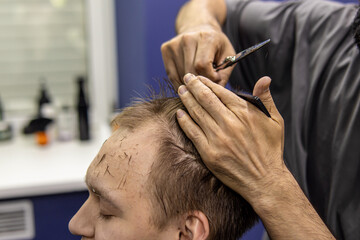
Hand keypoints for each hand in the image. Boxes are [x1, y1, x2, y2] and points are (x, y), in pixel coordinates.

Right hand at [161, 26, 234, 89]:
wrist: (198, 27)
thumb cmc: (216, 44)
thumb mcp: (228, 55)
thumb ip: (224, 74)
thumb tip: (216, 91)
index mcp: (206, 37)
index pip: (202, 66)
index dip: (210, 78)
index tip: (216, 78)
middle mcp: (187, 38)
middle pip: (190, 72)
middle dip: (200, 83)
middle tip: (207, 81)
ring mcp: (174, 44)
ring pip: (180, 76)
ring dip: (190, 84)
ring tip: (199, 78)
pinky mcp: (166, 49)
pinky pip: (172, 76)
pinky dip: (180, 83)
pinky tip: (189, 80)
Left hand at [176, 74, 284, 203]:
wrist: (264, 180)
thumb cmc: (270, 150)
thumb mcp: (275, 121)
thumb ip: (266, 99)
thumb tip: (265, 78)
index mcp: (244, 113)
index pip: (220, 92)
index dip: (207, 82)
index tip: (199, 78)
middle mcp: (229, 123)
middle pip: (205, 99)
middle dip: (193, 85)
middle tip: (185, 78)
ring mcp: (218, 138)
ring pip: (197, 113)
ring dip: (186, 99)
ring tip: (180, 91)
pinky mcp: (209, 153)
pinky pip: (193, 132)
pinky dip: (184, 121)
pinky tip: (179, 113)